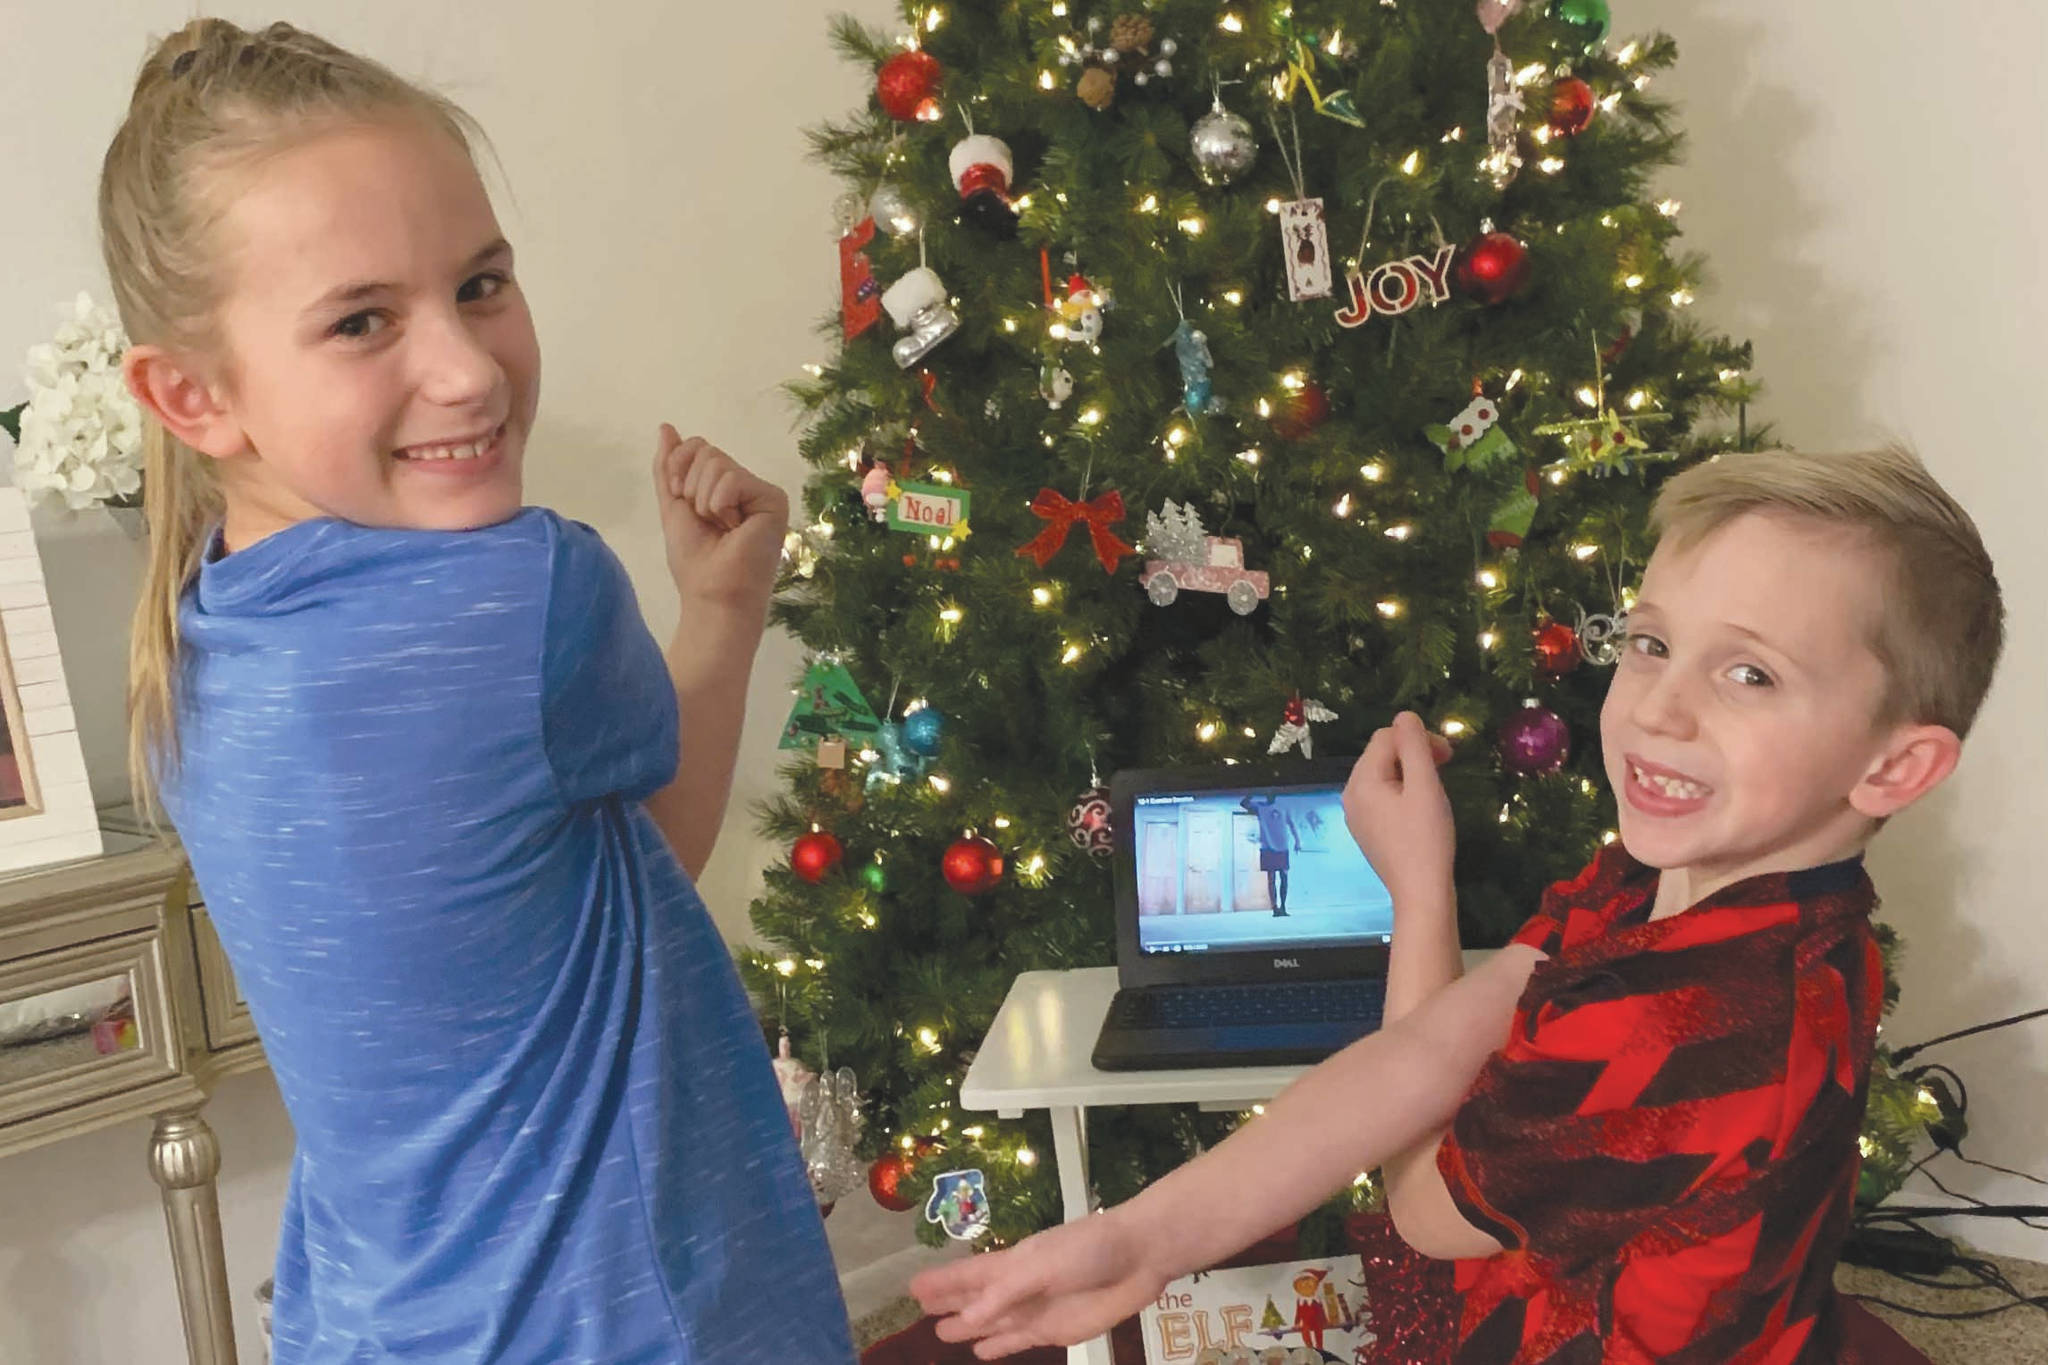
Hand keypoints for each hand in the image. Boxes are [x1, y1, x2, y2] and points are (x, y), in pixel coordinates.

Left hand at [653, 425, 789, 612]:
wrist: (713, 593)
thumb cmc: (694, 560)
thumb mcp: (673, 506)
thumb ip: (668, 468)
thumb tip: (666, 427)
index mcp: (723, 487)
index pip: (698, 448)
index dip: (679, 468)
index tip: (682, 502)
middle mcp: (745, 485)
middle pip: (707, 452)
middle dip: (691, 488)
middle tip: (707, 521)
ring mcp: (761, 492)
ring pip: (717, 464)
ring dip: (704, 501)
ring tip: (722, 528)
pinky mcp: (773, 500)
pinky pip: (732, 479)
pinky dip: (720, 504)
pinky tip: (735, 528)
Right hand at [910, 1209, 1168, 1358]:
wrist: (1138, 1257)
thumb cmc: (1089, 1249)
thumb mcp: (1041, 1264)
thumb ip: (1004, 1293)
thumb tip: (967, 1320)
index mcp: (1010, 1262)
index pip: (966, 1273)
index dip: (941, 1280)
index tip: (912, 1286)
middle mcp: (1017, 1287)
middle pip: (974, 1299)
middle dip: (948, 1303)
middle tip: (920, 1310)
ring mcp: (1034, 1310)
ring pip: (991, 1323)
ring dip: (968, 1329)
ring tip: (943, 1335)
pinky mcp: (1054, 1331)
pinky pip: (1018, 1341)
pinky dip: (999, 1347)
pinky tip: (982, 1353)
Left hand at [1344, 711, 1455, 908]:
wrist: (1420, 893)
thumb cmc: (1426, 838)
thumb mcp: (1424, 786)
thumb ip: (1414, 746)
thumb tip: (1404, 716)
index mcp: (1361, 780)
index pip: (1386, 737)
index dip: (1418, 737)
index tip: (1449, 755)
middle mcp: (1351, 794)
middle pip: (1381, 754)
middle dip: (1414, 752)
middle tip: (1447, 765)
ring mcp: (1356, 815)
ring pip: (1383, 776)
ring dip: (1411, 771)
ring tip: (1437, 788)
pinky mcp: (1367, 831)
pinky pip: (1383, 797)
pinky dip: (1404, 792)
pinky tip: (1423, 808)